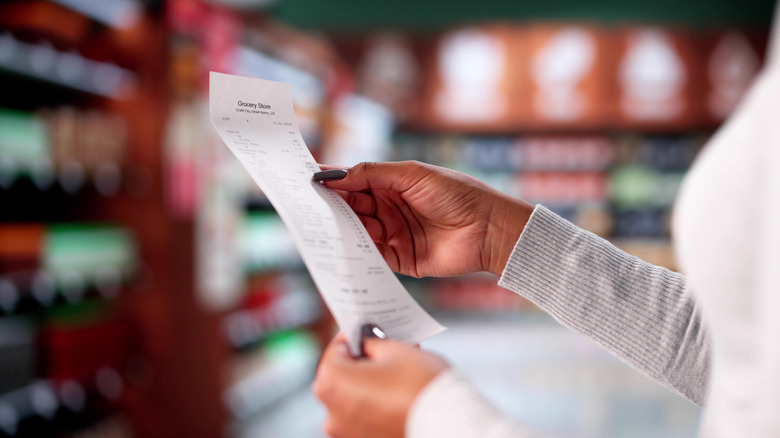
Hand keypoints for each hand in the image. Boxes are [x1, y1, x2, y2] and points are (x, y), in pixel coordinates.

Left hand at [312, 333, 448, 437]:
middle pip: (342, 377)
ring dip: (370, 384)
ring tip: (398, 371)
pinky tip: (399, 394)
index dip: (353, 336)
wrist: (448, 424)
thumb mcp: (396, 349)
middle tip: (385, 348)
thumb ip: (373, 344)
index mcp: (331, 383)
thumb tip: (367, 344)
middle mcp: (332, 413)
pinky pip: (365, 418)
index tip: (366, 331)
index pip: (335, 351)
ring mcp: (346, 434)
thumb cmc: (420, 385)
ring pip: (354, 400)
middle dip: (363, 361)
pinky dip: (376, 406)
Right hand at [318, 161, 533, 276]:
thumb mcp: (412, 174)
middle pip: (351, 207)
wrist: (489, 229)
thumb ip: (372, 174)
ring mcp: (393, 234)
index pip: (354, 181)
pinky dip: (355, 251)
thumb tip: (334, 174)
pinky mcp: (399, 259)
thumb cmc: (457, 194)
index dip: (332, 180)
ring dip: (339, 228)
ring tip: (318, 225)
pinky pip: (371, 255)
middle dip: (330, 206)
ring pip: (357, 230)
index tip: (305, 178)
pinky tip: (340, 246)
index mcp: (392, 183)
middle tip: (305, 205)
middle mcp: (389, 208)